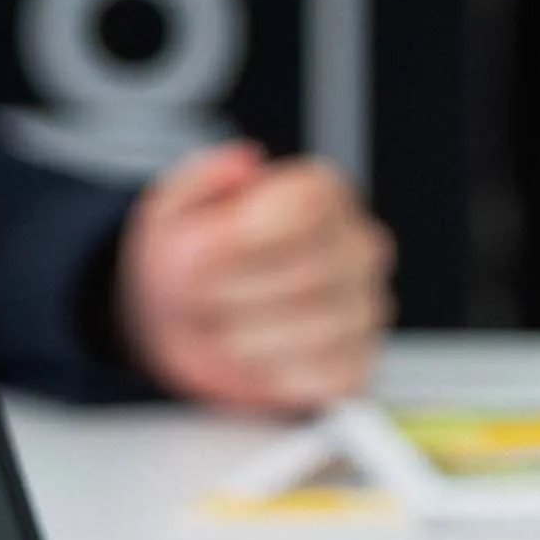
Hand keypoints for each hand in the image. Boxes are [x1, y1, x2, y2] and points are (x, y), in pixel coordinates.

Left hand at [115, 144, 392, 410]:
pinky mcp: (356, 365)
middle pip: (311, 271)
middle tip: (196, 299)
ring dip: (246, 337)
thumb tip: (246, 162)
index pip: (308, 206)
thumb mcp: (173, 205)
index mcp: (322, 193)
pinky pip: (329, 377)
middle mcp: (358, 246)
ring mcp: (365, 309)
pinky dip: (275, 376)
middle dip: (235, 294)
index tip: (200, 255)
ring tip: (217, 329)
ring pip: (320, 328)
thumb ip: (204, 178)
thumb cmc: (188, 261)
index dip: (246, 237)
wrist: (184, 321)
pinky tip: (250, 358)